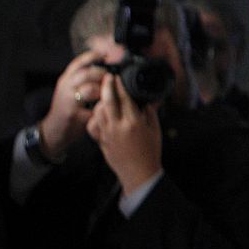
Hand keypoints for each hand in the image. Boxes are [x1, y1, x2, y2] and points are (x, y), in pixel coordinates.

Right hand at [39, 49, 107, 157]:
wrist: (54, 130)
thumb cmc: (68, 109)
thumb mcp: (72, 90)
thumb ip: (85, 81)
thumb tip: (106, 71)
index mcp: (67, 79)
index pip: (79, 62)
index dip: (93, 56)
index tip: (106, 54)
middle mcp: (66, 86)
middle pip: (86, 73)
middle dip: (103, 73)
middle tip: (112, 77)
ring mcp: (68, 100)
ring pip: (89, 89)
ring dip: (104, 90)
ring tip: (111, 92)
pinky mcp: (72, 113)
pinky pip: (91, 108)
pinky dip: (101, 106)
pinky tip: (107, 107)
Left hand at [86, 71, 163, 195]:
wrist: (139, 172)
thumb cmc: (150, 152)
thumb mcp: (155, 129)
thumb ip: (150, 112)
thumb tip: (146, 99)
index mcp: (134, 122)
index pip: (125, 98)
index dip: (121, 84)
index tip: (119, 76)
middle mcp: (119, 126)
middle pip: (108, 100)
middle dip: (107, 85)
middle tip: (108, 77)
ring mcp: (107, 133)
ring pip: (98, 110)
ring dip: (101, 100)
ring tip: (105, 95)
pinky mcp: (101, 140)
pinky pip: (93, 124)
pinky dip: (95, 116)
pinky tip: (101, 113)